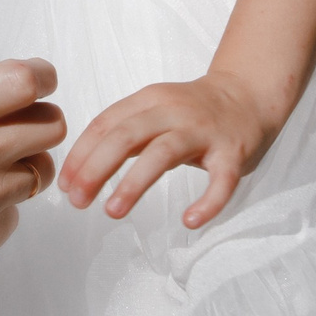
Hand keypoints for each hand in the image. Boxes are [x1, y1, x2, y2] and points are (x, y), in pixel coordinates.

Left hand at [59, 71, 279, 228]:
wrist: (249, 94)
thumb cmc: (193, 111)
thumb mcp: (154, 110)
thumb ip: (124, 132)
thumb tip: (81, 171)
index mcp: (149, 100)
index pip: (105, 124)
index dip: (81, 154)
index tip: (65, 184)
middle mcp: (173, 111)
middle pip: (126, 136)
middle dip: (95, 169)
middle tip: (77, 201)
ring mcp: (204, 131)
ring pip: (163, 153)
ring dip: (134, 183)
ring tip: (112, 211)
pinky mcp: (233, 152)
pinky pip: (221, 180)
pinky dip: (208, 201)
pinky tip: (190, 220)